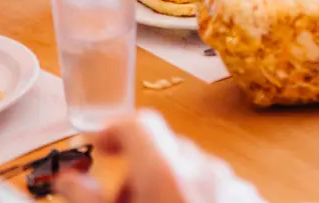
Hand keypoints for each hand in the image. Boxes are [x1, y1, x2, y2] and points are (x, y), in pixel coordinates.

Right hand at [54, 110, 262, 202]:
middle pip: (165, 149)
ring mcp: (234, 187)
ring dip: (169, 188)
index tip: (102, 150)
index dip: (114, 132)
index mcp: (167, 173)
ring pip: (192, 171)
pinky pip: (218, 188)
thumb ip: (86, 201)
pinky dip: (197, 200)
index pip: (139, 124)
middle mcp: (205, 171)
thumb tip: (68, 181)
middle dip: (138, 171)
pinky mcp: (249, 202)